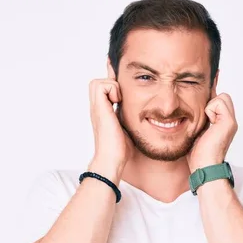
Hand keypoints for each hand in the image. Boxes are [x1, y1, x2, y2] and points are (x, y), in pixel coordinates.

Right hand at [88, 63, 134, 181]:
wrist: (112, 159)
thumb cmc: (121, 149)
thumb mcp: (128, 127)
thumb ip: (130, 118)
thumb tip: (146, 114)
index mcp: (103, 112)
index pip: (105, 89)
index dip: (113, 85)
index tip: (125, 85)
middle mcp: (98, 108)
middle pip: (98, 83)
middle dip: (112, 84)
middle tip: (123, 95)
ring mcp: (97, 108)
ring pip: (98, 82)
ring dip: (111, 87)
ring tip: (120, 100)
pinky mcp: (99, 108)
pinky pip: (102, 85)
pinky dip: (112, 89)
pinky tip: (118, 102)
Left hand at [188, 91, 237, 171]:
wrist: (204, 165)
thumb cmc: (198, 154)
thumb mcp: (198, 132)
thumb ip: (202, 120)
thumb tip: (194, 108)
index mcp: (223, 123)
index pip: (219, 101)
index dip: (209, 105)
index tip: (204, 119)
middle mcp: (230, 121)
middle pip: (223, 97)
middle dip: (211, 104)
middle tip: (206, 120)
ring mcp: (231, 121)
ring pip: (223, 97)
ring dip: (210, 107)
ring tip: (208, 123)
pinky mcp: (229, 122)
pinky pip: (219, 102)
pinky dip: (210, 110)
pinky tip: (209, 124)